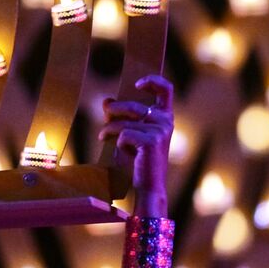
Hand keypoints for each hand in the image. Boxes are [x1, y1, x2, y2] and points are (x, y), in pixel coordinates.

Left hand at [96, 76, 173, 202]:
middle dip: (114, 110)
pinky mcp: (151, 141)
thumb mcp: (131, 133)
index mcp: (165, 117)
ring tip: (103, 137)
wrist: (148, 185)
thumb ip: (121, 117)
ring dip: (109, 129)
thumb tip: (106, 101)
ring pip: (124, 123)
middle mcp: (166, 121)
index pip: (165, 90)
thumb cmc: (139, 160)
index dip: (152, 81)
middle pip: (133, 106)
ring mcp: (160, 131)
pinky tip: (124, 153)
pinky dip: (117, 143)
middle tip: (104, 116)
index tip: (137, 84)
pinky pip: (124, 134)